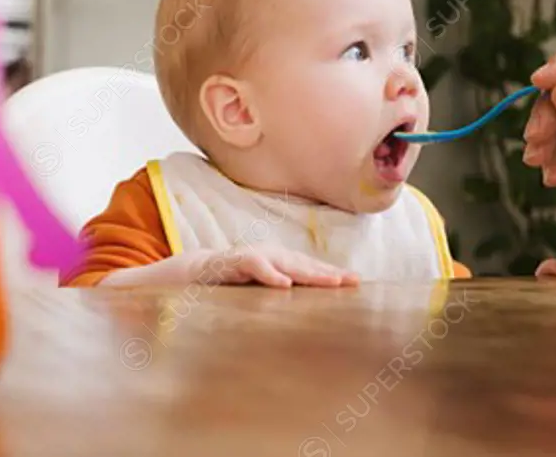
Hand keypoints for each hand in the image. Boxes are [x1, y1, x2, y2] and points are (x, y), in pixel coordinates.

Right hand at [190, 244, 359, 287]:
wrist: (199, 270)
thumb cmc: (235, 279)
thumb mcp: (264, 284)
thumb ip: (283, 287)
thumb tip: (307, 302)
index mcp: (280, 259)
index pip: (311, 266)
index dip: (332, 273)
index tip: (356, 281)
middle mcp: (272, 254)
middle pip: (306, 264)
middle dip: (330, 273)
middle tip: (353, 281)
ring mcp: (256, 255)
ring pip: (287, 264)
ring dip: (310, 273)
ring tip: (332, 282)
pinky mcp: (238, 262)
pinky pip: (257, 267)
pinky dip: (271, 275)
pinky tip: (286, 285)